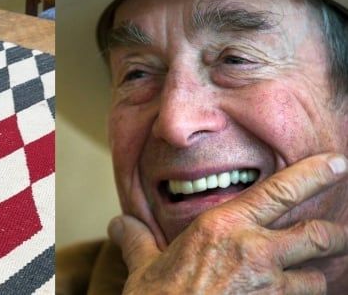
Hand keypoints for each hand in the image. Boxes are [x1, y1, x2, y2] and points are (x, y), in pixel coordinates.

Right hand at [108, 153, 347, 293]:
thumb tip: (119, 224)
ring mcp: (268, 289)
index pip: (280, 191)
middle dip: (337, 234)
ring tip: (309, 277)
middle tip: (340, 234)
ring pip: (319, 278)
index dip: (314, 174)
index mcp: (223, 228)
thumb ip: (137, 240)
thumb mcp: (144, 266)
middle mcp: (254, 253)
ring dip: (316, 277)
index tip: (338, 163)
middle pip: (319, 235)